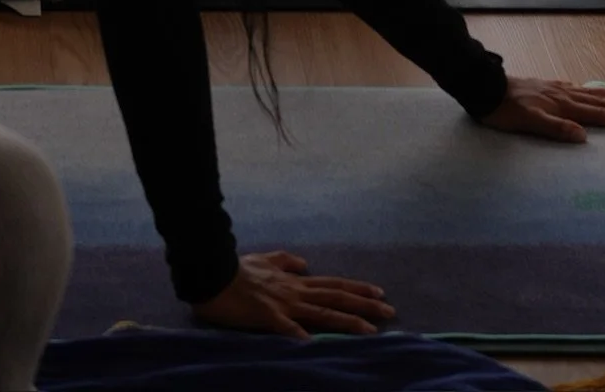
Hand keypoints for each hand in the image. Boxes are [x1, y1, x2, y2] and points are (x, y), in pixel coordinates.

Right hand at [192, 251, 394, 337]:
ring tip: (370, 330)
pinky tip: (316, 344)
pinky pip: (287, 328)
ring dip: (347, 321)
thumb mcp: (265, 259)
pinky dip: (301, 335)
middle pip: (336, 296)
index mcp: (294, 281)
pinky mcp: (267, 316)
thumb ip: (286, 261)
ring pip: (322, 312)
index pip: (332, 284)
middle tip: (390, 310)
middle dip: (364, 304)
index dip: (356, 288)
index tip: (379, 293)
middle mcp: (295, 291)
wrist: (214, 274)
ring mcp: (283, 304)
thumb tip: (304, 264)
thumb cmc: (237, 269)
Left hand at [480, 79, 604, 143]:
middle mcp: (564, 95)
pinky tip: (585, 89)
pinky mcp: (546, 87)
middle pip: (600, 101)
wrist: (486, 88)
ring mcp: (556, 89)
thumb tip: (584, 136)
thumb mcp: (529, 123)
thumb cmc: (506, 111)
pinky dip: (587, 90)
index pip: (599, 114)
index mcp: (564, 106)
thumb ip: (556, 129)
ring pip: (589, 92)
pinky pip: (574, 88)